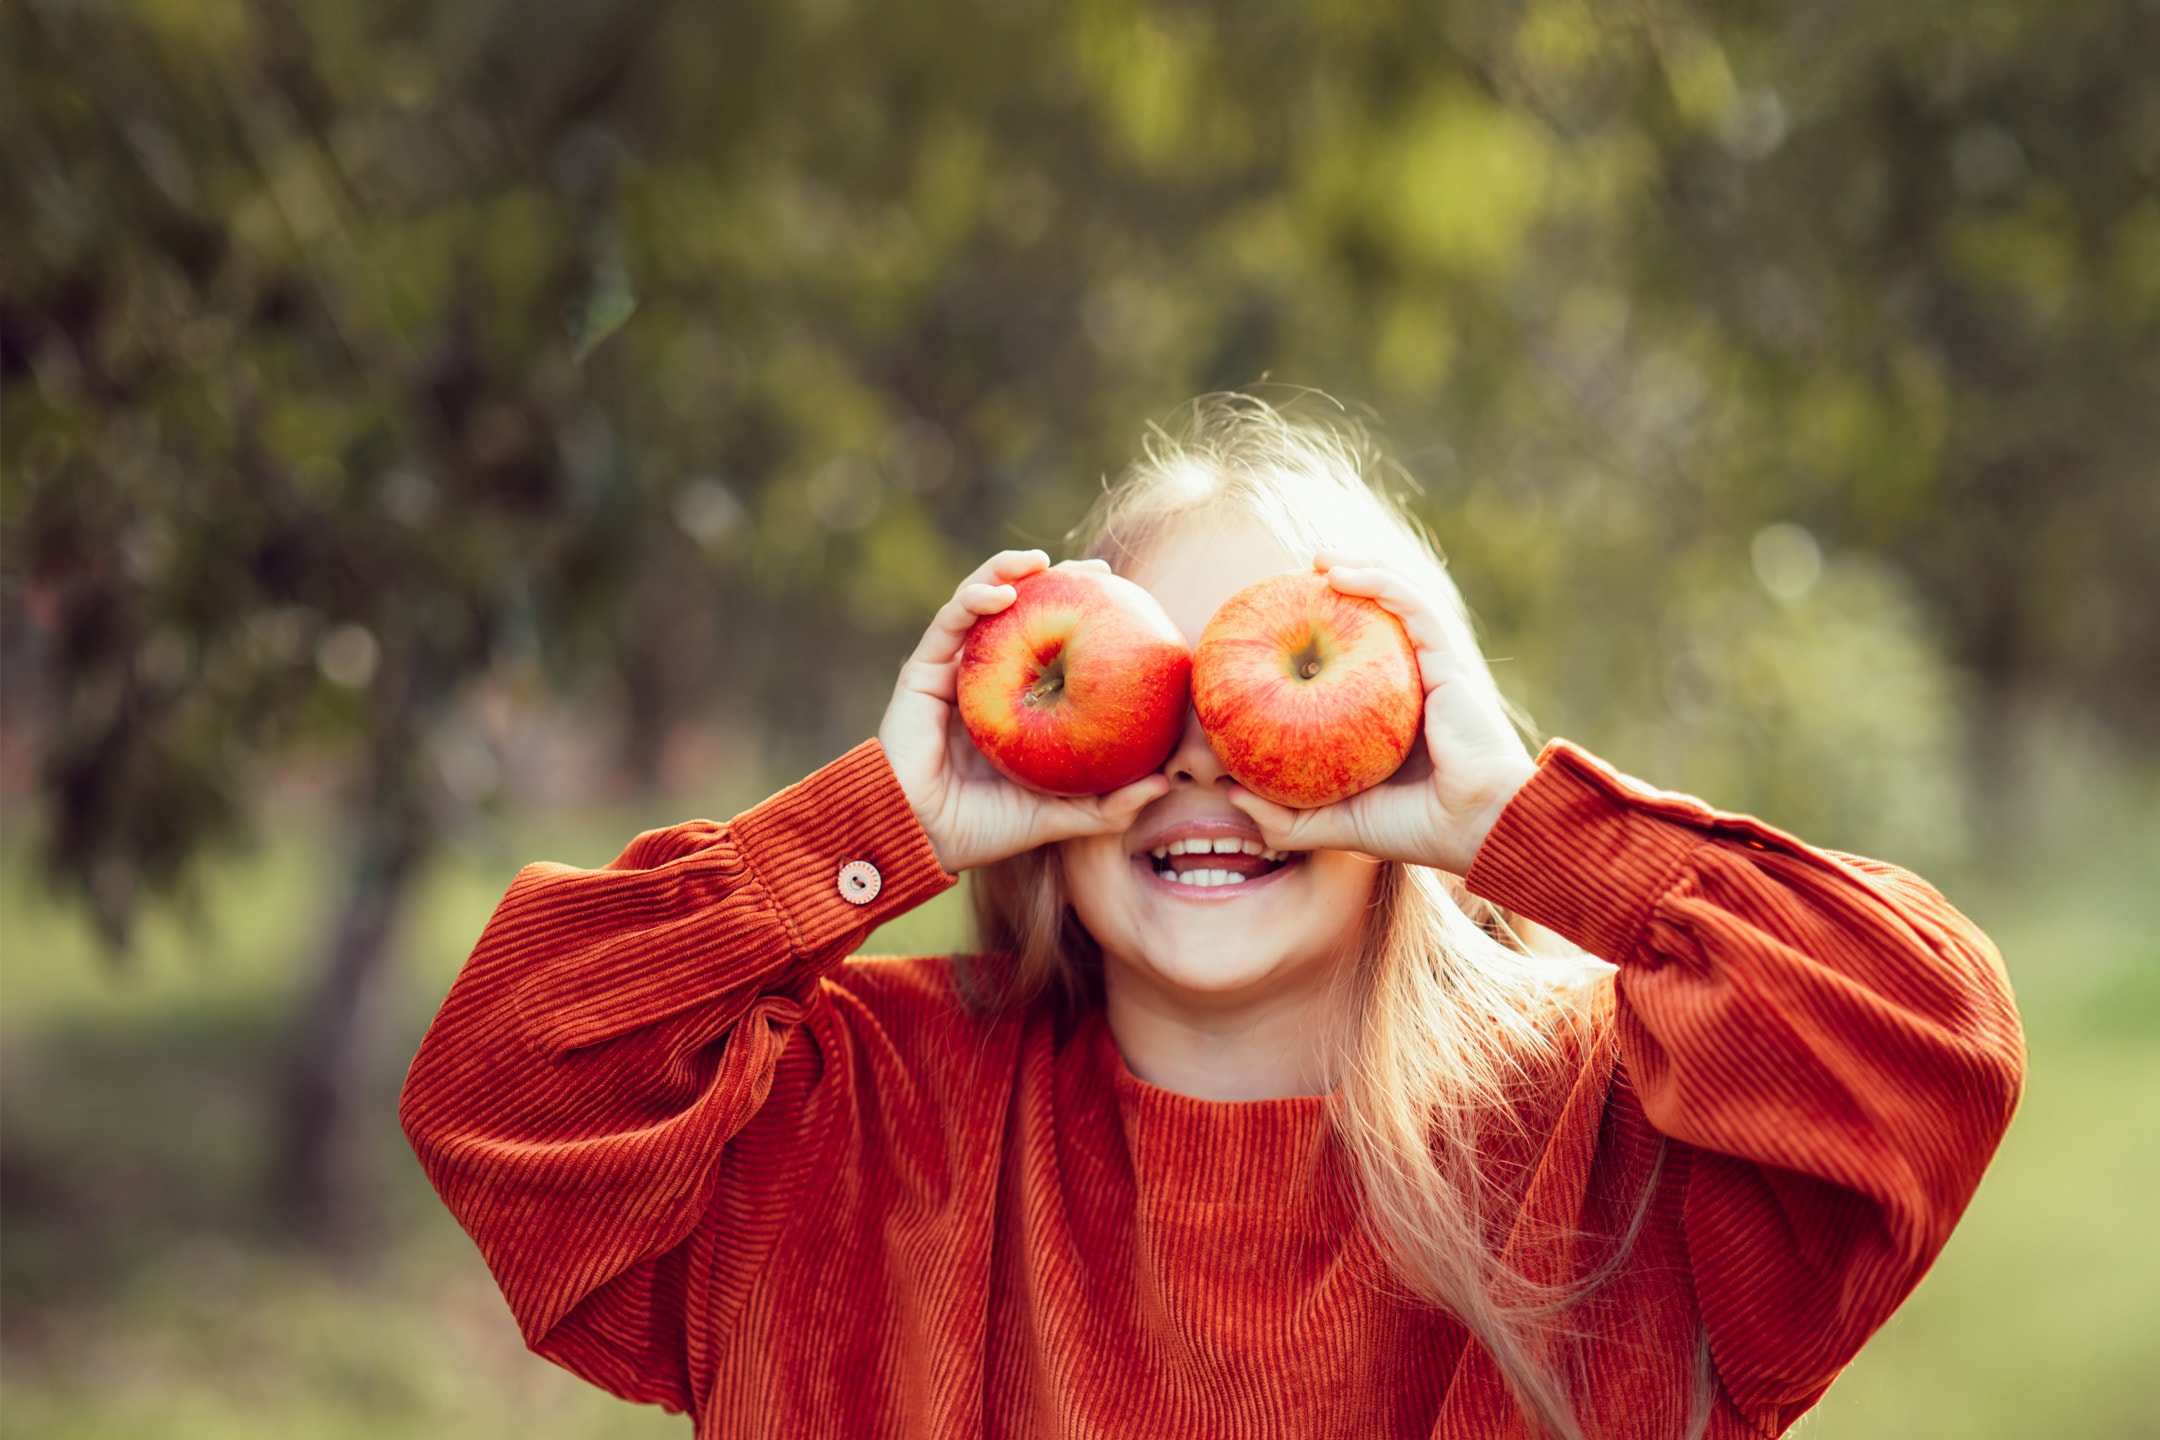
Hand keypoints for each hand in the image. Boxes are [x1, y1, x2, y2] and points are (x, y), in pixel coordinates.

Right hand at [878, 550, 1170, 872]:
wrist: (921, 839)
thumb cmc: (985, 829)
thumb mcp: (1060, 815)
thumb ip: (1108, 804)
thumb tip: (1166, 784)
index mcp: (1015, 703)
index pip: (1051, 645)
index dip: (1083, 616)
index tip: (1123, 598)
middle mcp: (984, 679)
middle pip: (1020, 613)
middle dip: (1056, 581)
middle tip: (1097, 571)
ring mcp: (952, 672)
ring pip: (979, 603)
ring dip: (1007, 571)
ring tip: (1041, 562)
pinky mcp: (922, 672)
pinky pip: (949, 624)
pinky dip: (974, 599)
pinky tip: (1003, 593)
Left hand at [1224, 553, 1537, 875]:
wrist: (1476, 827)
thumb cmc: (1416, 828)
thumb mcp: (1338, 824)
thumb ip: (1288, 818)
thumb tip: (1230, 793)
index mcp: (1391, 714)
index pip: (1355, 661)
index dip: (1320, 636)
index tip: (1275, 626)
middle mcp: (1413, 683)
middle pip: (1376, 621)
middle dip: (1339, 591)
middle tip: (1292, 582)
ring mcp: (1432, 667)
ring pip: (1396, 600)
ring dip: (1358, 569)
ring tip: (1315, 560)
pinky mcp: (1447, 659)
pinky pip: (1411, 605)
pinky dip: (1376, 582)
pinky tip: (1336, 573)